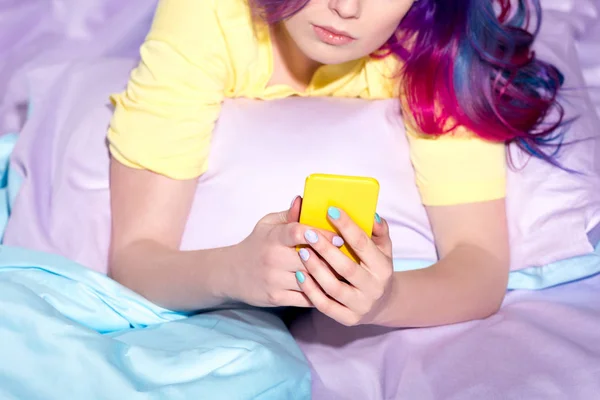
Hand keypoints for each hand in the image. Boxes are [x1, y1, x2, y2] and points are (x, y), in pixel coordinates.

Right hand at [225, 197, 342, 307]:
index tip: (339, 237)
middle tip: (353, 258)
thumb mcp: (267, 225)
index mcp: (273, 237)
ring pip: (310, 280)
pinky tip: (333, 288)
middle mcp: (273, 259)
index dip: (319, 234)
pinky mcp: (277, 298)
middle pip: (309, 259)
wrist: (231, 273)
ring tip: (349, 275)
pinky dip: (321, 293)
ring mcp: (275, 280)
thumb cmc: (256, 244)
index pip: (296, 232)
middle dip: (331, 258)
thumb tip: (303, 200)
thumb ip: (288, 215)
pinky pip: (305, 297)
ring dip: (330, 277)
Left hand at [295, 207, 393, 325]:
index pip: (363, 244)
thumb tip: (370, 215)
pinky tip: (300, 275)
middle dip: (326, 249)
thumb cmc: (375, 267)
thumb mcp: (383, 248)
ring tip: (302, 252)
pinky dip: (311, 290)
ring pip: (333, 288)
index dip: (347, 226)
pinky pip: (325, 305)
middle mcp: (374, 288)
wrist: (382, 304)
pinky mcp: (347, 318)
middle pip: (346, 267)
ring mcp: (361, 306)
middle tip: (309, 234)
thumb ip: (378, 230)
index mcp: (383, 267)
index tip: (331, 211)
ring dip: (316, 269)